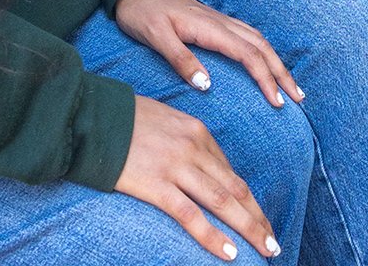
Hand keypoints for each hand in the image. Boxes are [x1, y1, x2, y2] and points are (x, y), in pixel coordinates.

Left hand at [115, 0, 302, 106]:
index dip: (266, 79)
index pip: (248, 54)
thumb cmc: (143, 14)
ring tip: (290, 85)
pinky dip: (264, 50)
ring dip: (276, 61)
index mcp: (209, 27)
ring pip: (258, 39)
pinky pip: (248, 35)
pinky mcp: (215, 22)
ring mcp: (219, 20)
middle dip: (282, 72)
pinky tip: (266, 61)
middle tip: (298, 98)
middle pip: (261, 46)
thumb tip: (206, 85)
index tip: (278, 103)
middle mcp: (220, 22)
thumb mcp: (156, 37)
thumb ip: (181, 59)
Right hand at [116, 95, 281, 260]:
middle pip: (235, 189)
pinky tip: (229, 253)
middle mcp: (194, 147)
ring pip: (222, 202)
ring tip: (266, 251)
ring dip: (248, 229)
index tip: (260, 219)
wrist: (93, 116)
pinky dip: (213, 236)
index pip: (230, 172)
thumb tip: (198, 166)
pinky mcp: (157, 184)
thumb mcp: (165, 120)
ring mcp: (177, 166)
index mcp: (197, 131)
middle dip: (257, 218)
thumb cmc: (125, 119)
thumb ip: (185, 142)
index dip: (248, 200)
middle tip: (274, 244)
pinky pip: (191, 215)